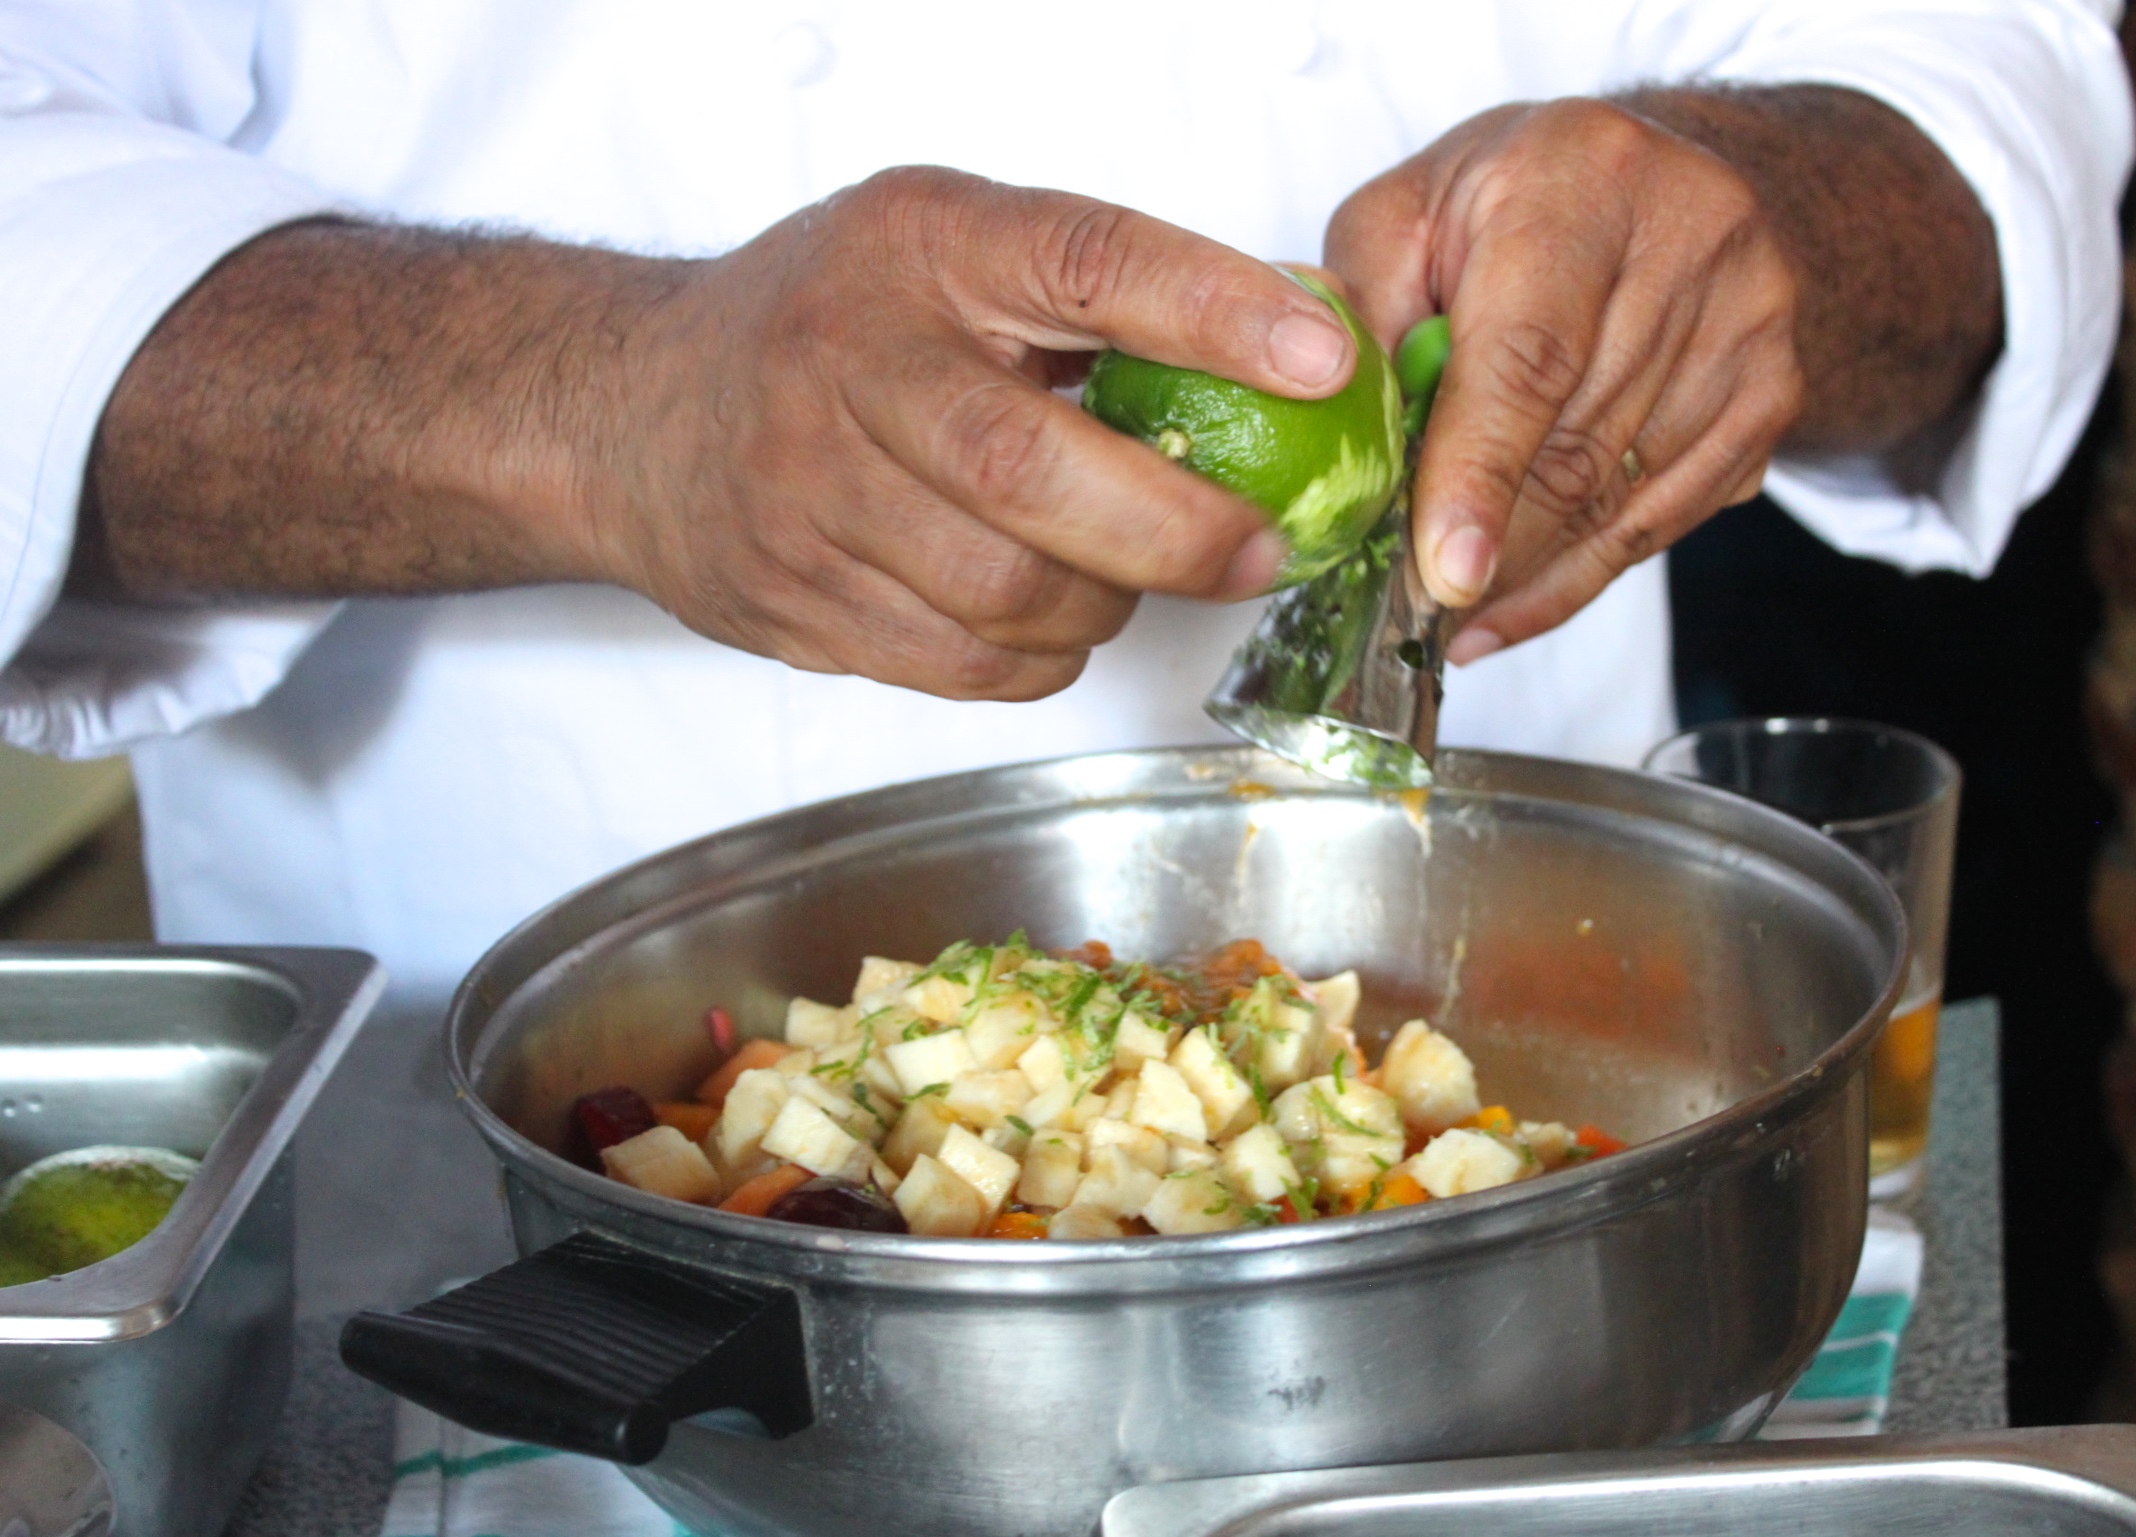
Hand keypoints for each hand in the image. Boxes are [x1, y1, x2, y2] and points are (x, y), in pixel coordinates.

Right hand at [598, 166, 1356, 698]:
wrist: (632, 409)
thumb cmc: (826, 321)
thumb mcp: (945, 248)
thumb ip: (1090, 288)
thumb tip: (1294, 345)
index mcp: (916, 246)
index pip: (1083, 260)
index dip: (1212, 312)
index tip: (1321, 358)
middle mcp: (847, 361)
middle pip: (1031, 470)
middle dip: (1176, 529)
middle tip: (1259, 548)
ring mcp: (806, 492)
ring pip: (1001, 592)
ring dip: (1106, 603)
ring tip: (1134, 574)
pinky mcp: (792, 599)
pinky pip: (959, 666)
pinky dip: (1040, 658)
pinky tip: (1053, 618)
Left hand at [1325, 99, 1803, 660]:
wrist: (1651, 181)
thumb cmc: (1504, 199)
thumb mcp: (1404, 217)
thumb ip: (1361, 312)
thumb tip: (1340, 439)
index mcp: (1580, 178)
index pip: (1530, 355)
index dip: (1481, 472)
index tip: (1443, 571)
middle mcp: (1688, 238)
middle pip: (1576, 446)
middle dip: (1486, 548)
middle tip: (1406, 611)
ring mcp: (1747, 320)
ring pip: (1618, 500)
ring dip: (1523, 575)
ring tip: (1446, 617)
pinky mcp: (1772, 390)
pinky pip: (1663, 520)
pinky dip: (1577, 579)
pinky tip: (1507, 609)